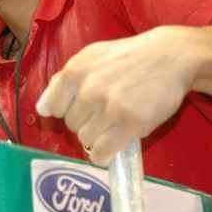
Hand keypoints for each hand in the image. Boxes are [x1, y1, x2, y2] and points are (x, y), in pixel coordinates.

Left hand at [36, 26, 196, 165]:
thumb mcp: (91, 56)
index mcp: (75, 71)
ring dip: (96, 137)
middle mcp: (88, 90)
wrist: (170, 57)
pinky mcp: (131, 124)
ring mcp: (110, 108)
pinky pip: (103, 152)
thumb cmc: (127, 57)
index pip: (52, 107)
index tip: (80, 108)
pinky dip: (102, 155)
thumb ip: (63, 80)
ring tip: (112, 125)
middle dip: (85, 122)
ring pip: (86, 139)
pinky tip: (109, 149)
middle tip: (103, 113)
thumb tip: (42, 109)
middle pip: (71, 124)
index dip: (65, 110)